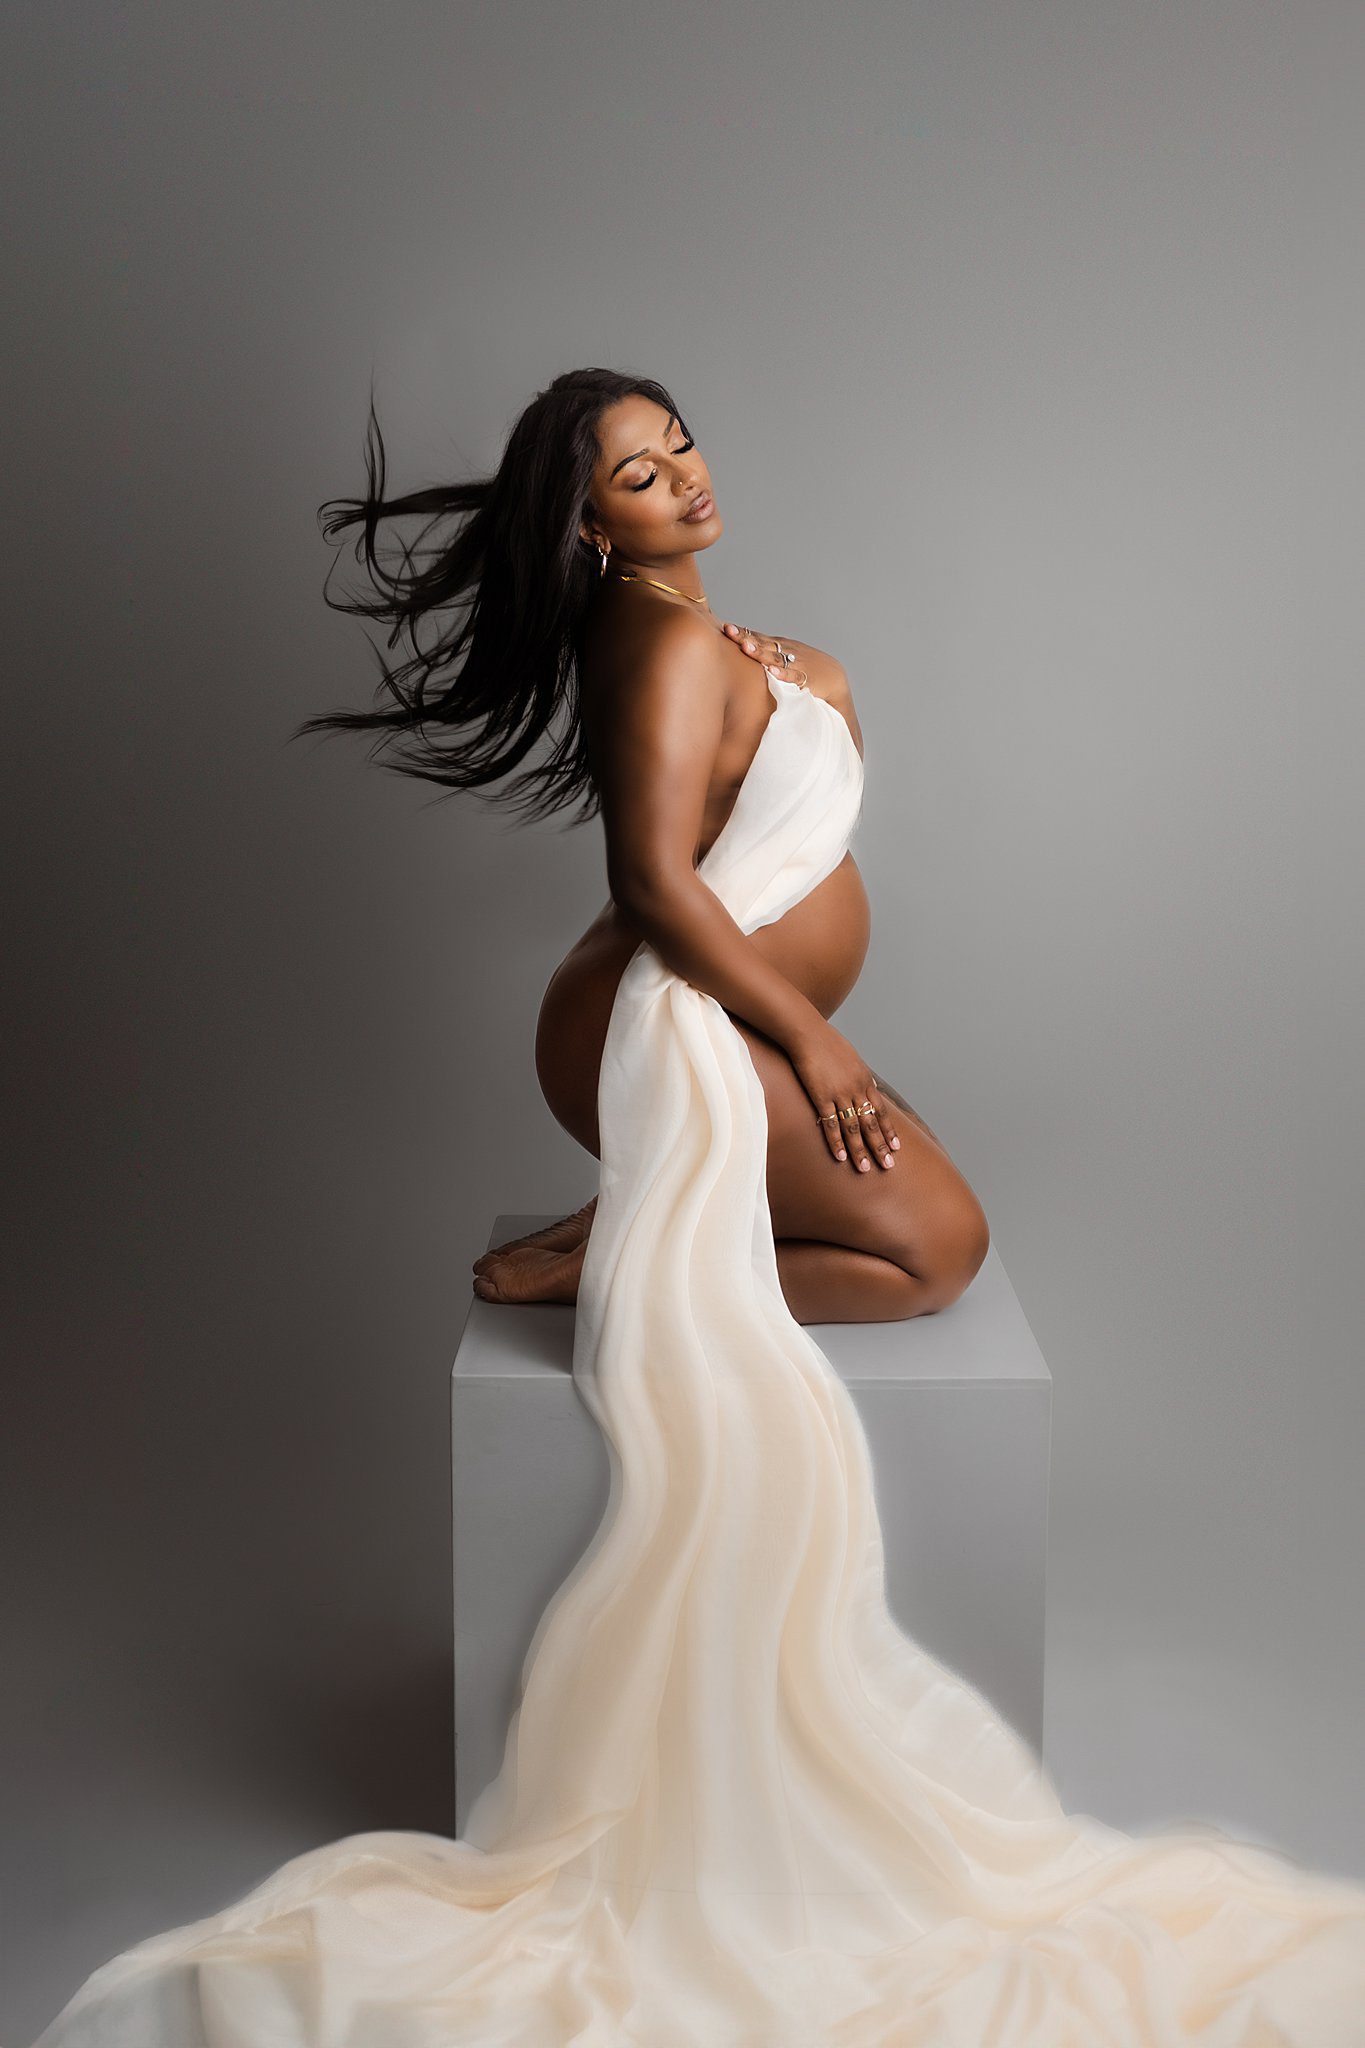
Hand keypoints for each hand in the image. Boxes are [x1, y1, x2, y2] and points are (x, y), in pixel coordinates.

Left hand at [721, 620, 808, 686]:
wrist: (834, 678)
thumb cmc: (803, 667)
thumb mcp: (783, 657)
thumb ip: (763, 654)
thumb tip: (738, 651)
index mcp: (779, 646)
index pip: (757, 636)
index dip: (742, 632)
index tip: (726, 628)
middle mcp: (786, 651)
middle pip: (763, 643)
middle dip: (746, 638)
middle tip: (730, 632)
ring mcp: (796, 664)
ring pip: (776, 657)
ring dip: (761, 652)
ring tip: (747, 648)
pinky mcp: (807, 679)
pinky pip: (794, 676)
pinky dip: (784, 674)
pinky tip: (773, 671)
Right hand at [789, 1021, 901, 1172]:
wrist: (809, 1033)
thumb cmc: (826, 1043)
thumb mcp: (851, 1058)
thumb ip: (858, 1075)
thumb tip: (863, 1085)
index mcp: (865, 1080)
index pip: (881, 1111)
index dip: (889, 1130)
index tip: (896, 1146)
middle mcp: (856, 1090)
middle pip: (871, 1123)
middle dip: (880, 1146)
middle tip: (888, 1165)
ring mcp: (840, 1094)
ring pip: (854, 1128)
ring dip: (860, 1150)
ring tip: (865, 1169)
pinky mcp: (822, 1096)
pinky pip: (831, 1124)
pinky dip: (837, 1142)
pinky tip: (841, 1156)